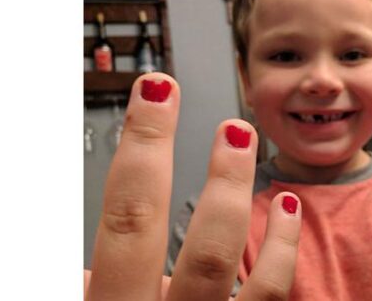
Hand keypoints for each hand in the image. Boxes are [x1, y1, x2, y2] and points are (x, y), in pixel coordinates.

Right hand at [84, 73, 302, 299]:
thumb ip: (89, 284)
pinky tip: (287, 208)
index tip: (156, 91)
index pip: (128, 221)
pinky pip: (270, 296)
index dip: (143, 151)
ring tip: (243, 137)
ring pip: (242, 274)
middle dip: (219, 178)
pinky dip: (282, 251)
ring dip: (242, 198)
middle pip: (200, 246)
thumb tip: (85, 261)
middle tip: (226, 124)